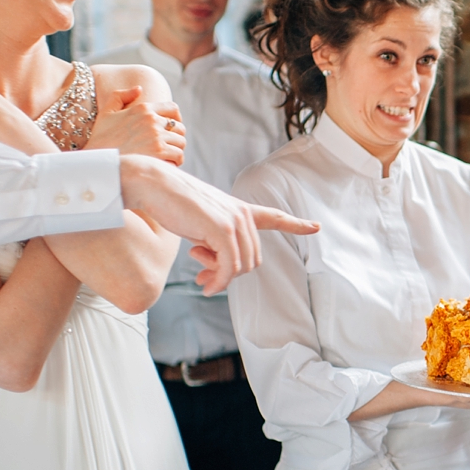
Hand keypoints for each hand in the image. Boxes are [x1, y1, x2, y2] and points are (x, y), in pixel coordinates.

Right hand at [85, 86, 185, 164]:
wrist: (97, 161)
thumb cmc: (100, 139)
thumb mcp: (106, 113)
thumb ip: (120, 96)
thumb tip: (139, 88)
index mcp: (143, 108)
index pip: (173, 108)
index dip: (176, 119)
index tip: (172, 129)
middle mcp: (152, 120)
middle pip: (180, 127)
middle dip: (176, 137)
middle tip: (168, 147)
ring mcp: (157, 136)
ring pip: (181, 142)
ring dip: (176, 150)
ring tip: (166, 157)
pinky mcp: (159, 152)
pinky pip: (179, 155)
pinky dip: (175, 162)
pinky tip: (165, 164)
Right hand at [119, 156, 318, 294]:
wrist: (153, 185)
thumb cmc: (173, 206)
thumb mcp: (201, 229)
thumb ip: (217, 248)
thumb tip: (220, 278)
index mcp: (240, 209)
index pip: (274, 216)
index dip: (297, 224)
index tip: (316, 227)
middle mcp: (242, 214)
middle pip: (252, 260)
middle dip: (230, 275)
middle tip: (203, 277)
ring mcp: (234, 221)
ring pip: (242, 267)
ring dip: (220, 278)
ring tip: (199, 274)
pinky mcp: (222, 229)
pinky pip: (230, 268)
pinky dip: (219, 282)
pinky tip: (204, 284)